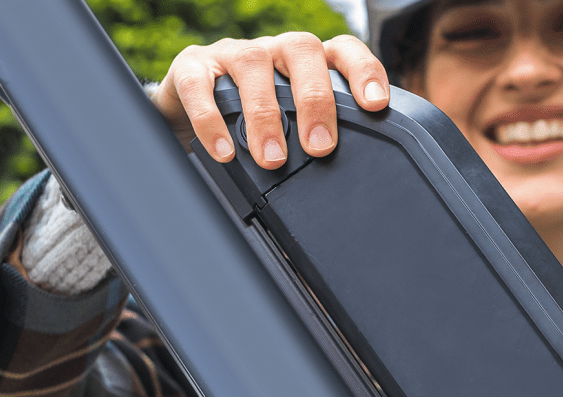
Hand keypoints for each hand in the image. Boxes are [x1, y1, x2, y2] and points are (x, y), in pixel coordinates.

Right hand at [153, 33, 390, 168]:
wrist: (186, 109)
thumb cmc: (252, 117)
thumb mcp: (291, 122)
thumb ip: (317, 135)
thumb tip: (351, 181)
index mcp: (307, 60)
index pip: (343, 49)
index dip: (363, 70)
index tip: (376, 105)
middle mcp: (274, 49)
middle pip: (302, 50)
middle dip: (315, 99)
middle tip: (320, 147)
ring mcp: (232, 53)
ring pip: (253, 63)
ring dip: (265, 113)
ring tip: (273, 158)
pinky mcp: (192, 66)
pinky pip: (200, 84)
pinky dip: (211, 119)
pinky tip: (224, 151)